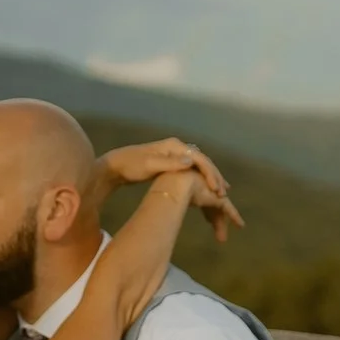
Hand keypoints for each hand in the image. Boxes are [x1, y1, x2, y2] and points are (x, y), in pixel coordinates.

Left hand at [97, 136, 242, 246]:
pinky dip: (202, 180)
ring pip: (200, 168)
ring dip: (211, 179)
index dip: (210, 173)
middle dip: (215, 177)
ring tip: (222, 193)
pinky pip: (193, 172)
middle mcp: (178, 149)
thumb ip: (169, 163)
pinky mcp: (172, 164)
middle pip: (203, 162)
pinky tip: (208, 190)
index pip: (199, 159)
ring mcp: (175, 156)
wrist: (116, 166)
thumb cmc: (130, 165)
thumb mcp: (149, 164)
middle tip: (224, 193)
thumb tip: (191, 162)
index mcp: (174, 146)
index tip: (217, 189)